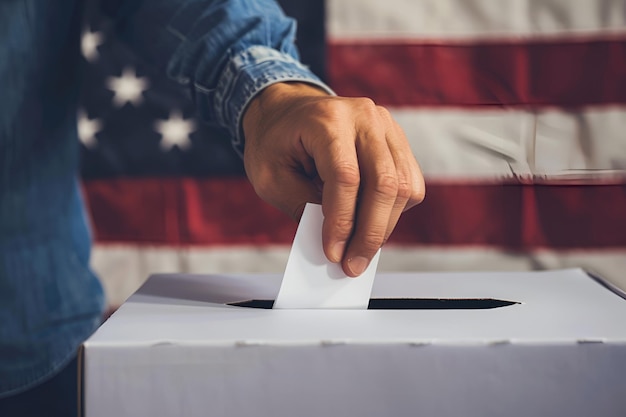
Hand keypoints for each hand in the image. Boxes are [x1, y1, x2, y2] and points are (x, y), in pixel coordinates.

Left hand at [242, 82, 424, 276]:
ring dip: (383, 227)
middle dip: (369, 233)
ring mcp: (386, 126)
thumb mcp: (270, 177)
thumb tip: (337, 242)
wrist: (287, 110)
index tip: (333, 253)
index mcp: (327, 119)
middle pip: (384, 183)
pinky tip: (369, 222)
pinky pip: (410, 183)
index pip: (346, 177)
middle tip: (353, 265)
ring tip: (359, 250)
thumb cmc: (275, 142)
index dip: (342, 222)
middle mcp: (364, 116)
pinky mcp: (397, 140)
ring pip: (403, 187)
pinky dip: (394, 211)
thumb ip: (301, 206)